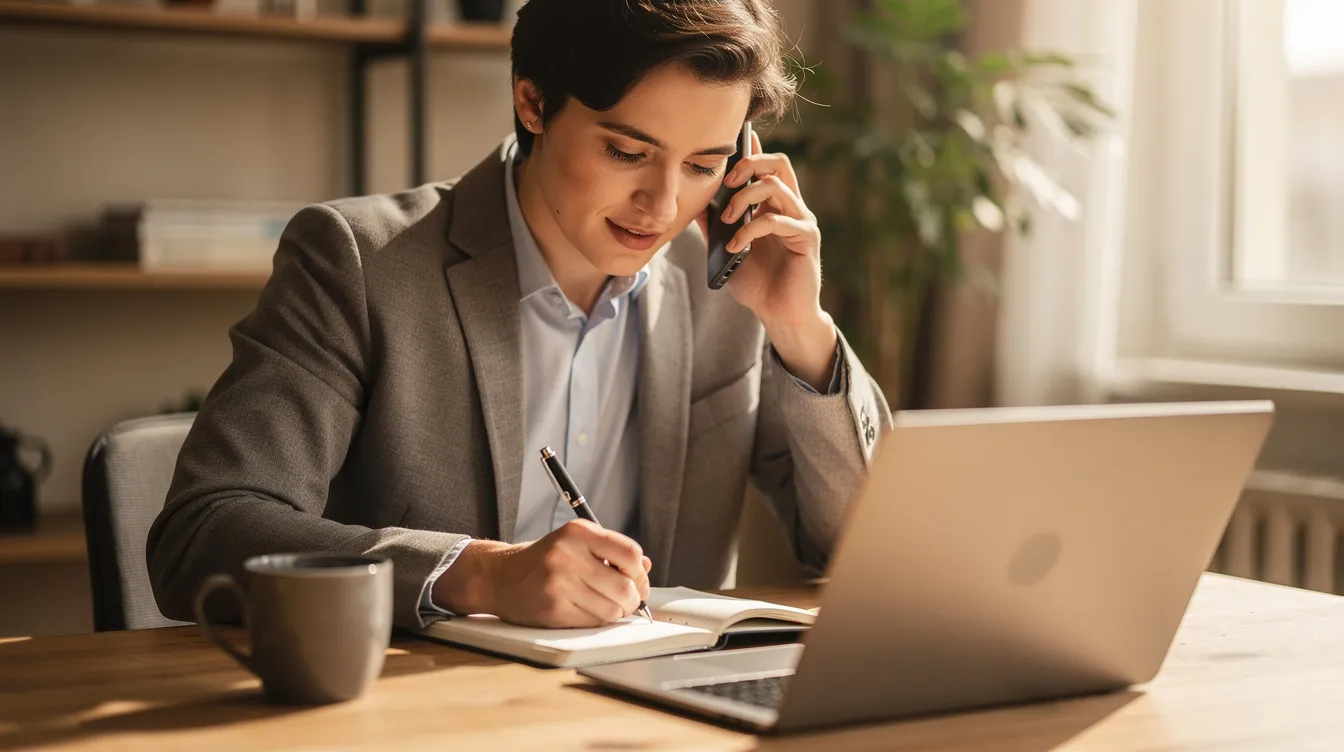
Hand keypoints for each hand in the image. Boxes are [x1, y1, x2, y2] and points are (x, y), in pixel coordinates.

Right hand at [432, 520, 652, 627]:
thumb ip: (612, 552)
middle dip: (632, 598)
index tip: (635, 579)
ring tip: (603, 604)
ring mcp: (559, 583)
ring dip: (615, 612)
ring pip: (612, 610)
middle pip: (626, 587)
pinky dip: (597, 621)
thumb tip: (645, 568)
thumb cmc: (544, 560)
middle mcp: (568, 554)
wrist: (499, 576)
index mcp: (579, 532)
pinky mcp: (553, 608)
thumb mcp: (577, 543)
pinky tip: (585, 610)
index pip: (630, 553)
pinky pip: (593, 622)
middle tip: (625, 599)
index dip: (639, 572)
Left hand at [695, 131, 837, 388]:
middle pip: (778, 163)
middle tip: (726, 183)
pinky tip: (735, 246)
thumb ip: (714, 226)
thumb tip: (693, 201)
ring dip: (744, 199)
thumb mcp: (726, 249)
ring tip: (726, 221)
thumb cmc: (757, 283)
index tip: (731, 142)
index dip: (750, 150)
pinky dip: (751, 229)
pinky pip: (778, 220)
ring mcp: (800, 221)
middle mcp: (791, 207)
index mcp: (774, 205)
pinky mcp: (806, 238)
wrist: (779, 315)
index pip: (766, 166)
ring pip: (776, 186)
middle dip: (749, 164)